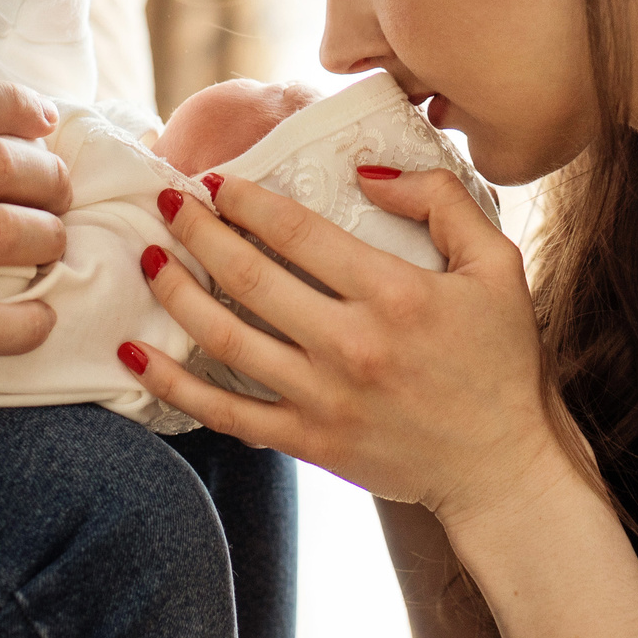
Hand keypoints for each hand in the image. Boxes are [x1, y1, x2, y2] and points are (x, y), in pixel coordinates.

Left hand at [127, 167, 575, 526]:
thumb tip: (366, 172)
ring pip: (226, 339)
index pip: (299, 233)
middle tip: (166, 201)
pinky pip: (226, 412)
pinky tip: (136, 353)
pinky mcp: (309, 442)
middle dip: (197, 230)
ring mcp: (324, 399)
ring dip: (177, 293)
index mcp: (396, 294)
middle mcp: (352, 345)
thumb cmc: (501, 359)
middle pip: (249, 277)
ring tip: (150, 258)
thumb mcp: (497, 263)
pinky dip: (174, 384)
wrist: (501, 465)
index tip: (215, 181)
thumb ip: (439, 201)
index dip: (246, 201)